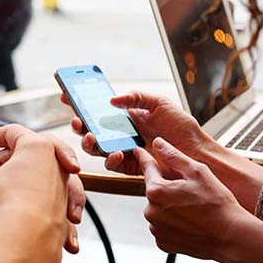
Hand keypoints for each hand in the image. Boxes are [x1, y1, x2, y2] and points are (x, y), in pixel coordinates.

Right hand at [0, 125, 84, 253]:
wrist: (27, 241)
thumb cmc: (3, 205)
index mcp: (36, 147)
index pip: (14, 132)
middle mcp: (56, 163)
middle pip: (38, 147)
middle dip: (19, 151)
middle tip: (2, 156)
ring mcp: (62, 186)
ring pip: (48, 172)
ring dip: (30, 176)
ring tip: (10, 186)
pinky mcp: (64, 208)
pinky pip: (52, 197)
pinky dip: (38, 199)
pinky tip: (23, 208)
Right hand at [63, 91, 262, 211]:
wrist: (196, 153)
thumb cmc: (182, 128)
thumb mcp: (160, 103)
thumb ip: (136, 97)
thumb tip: (112, 100)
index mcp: (129, 114)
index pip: (99, 107)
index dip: (82, 103)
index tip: (66, 96)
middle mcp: (123, 132)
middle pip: (93, 128)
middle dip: (80, 125)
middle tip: (77, 121)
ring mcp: (125, 149)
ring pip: (97, 148)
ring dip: (90, 142)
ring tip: (93, 138)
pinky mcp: (130, 166)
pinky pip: (112, 164)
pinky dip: (111, 159)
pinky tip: (118, 153)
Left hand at [135, 137, 254, 262]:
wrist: (230, 236)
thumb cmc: (217, 204)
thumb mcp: (198, 172)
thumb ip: (174, 156)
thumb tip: (158, 143)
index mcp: (156, 191)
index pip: (148, 168)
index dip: (145, 157)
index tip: (139, 151)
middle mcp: (151, 211)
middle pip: (155, 190)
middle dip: (167, 187)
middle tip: (190, 190)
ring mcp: (156, 229)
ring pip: (159, 209)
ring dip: (170, 205)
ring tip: (193, 208)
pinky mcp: (163, 242)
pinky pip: (163, 226)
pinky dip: (173, 222)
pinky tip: (190, 221)